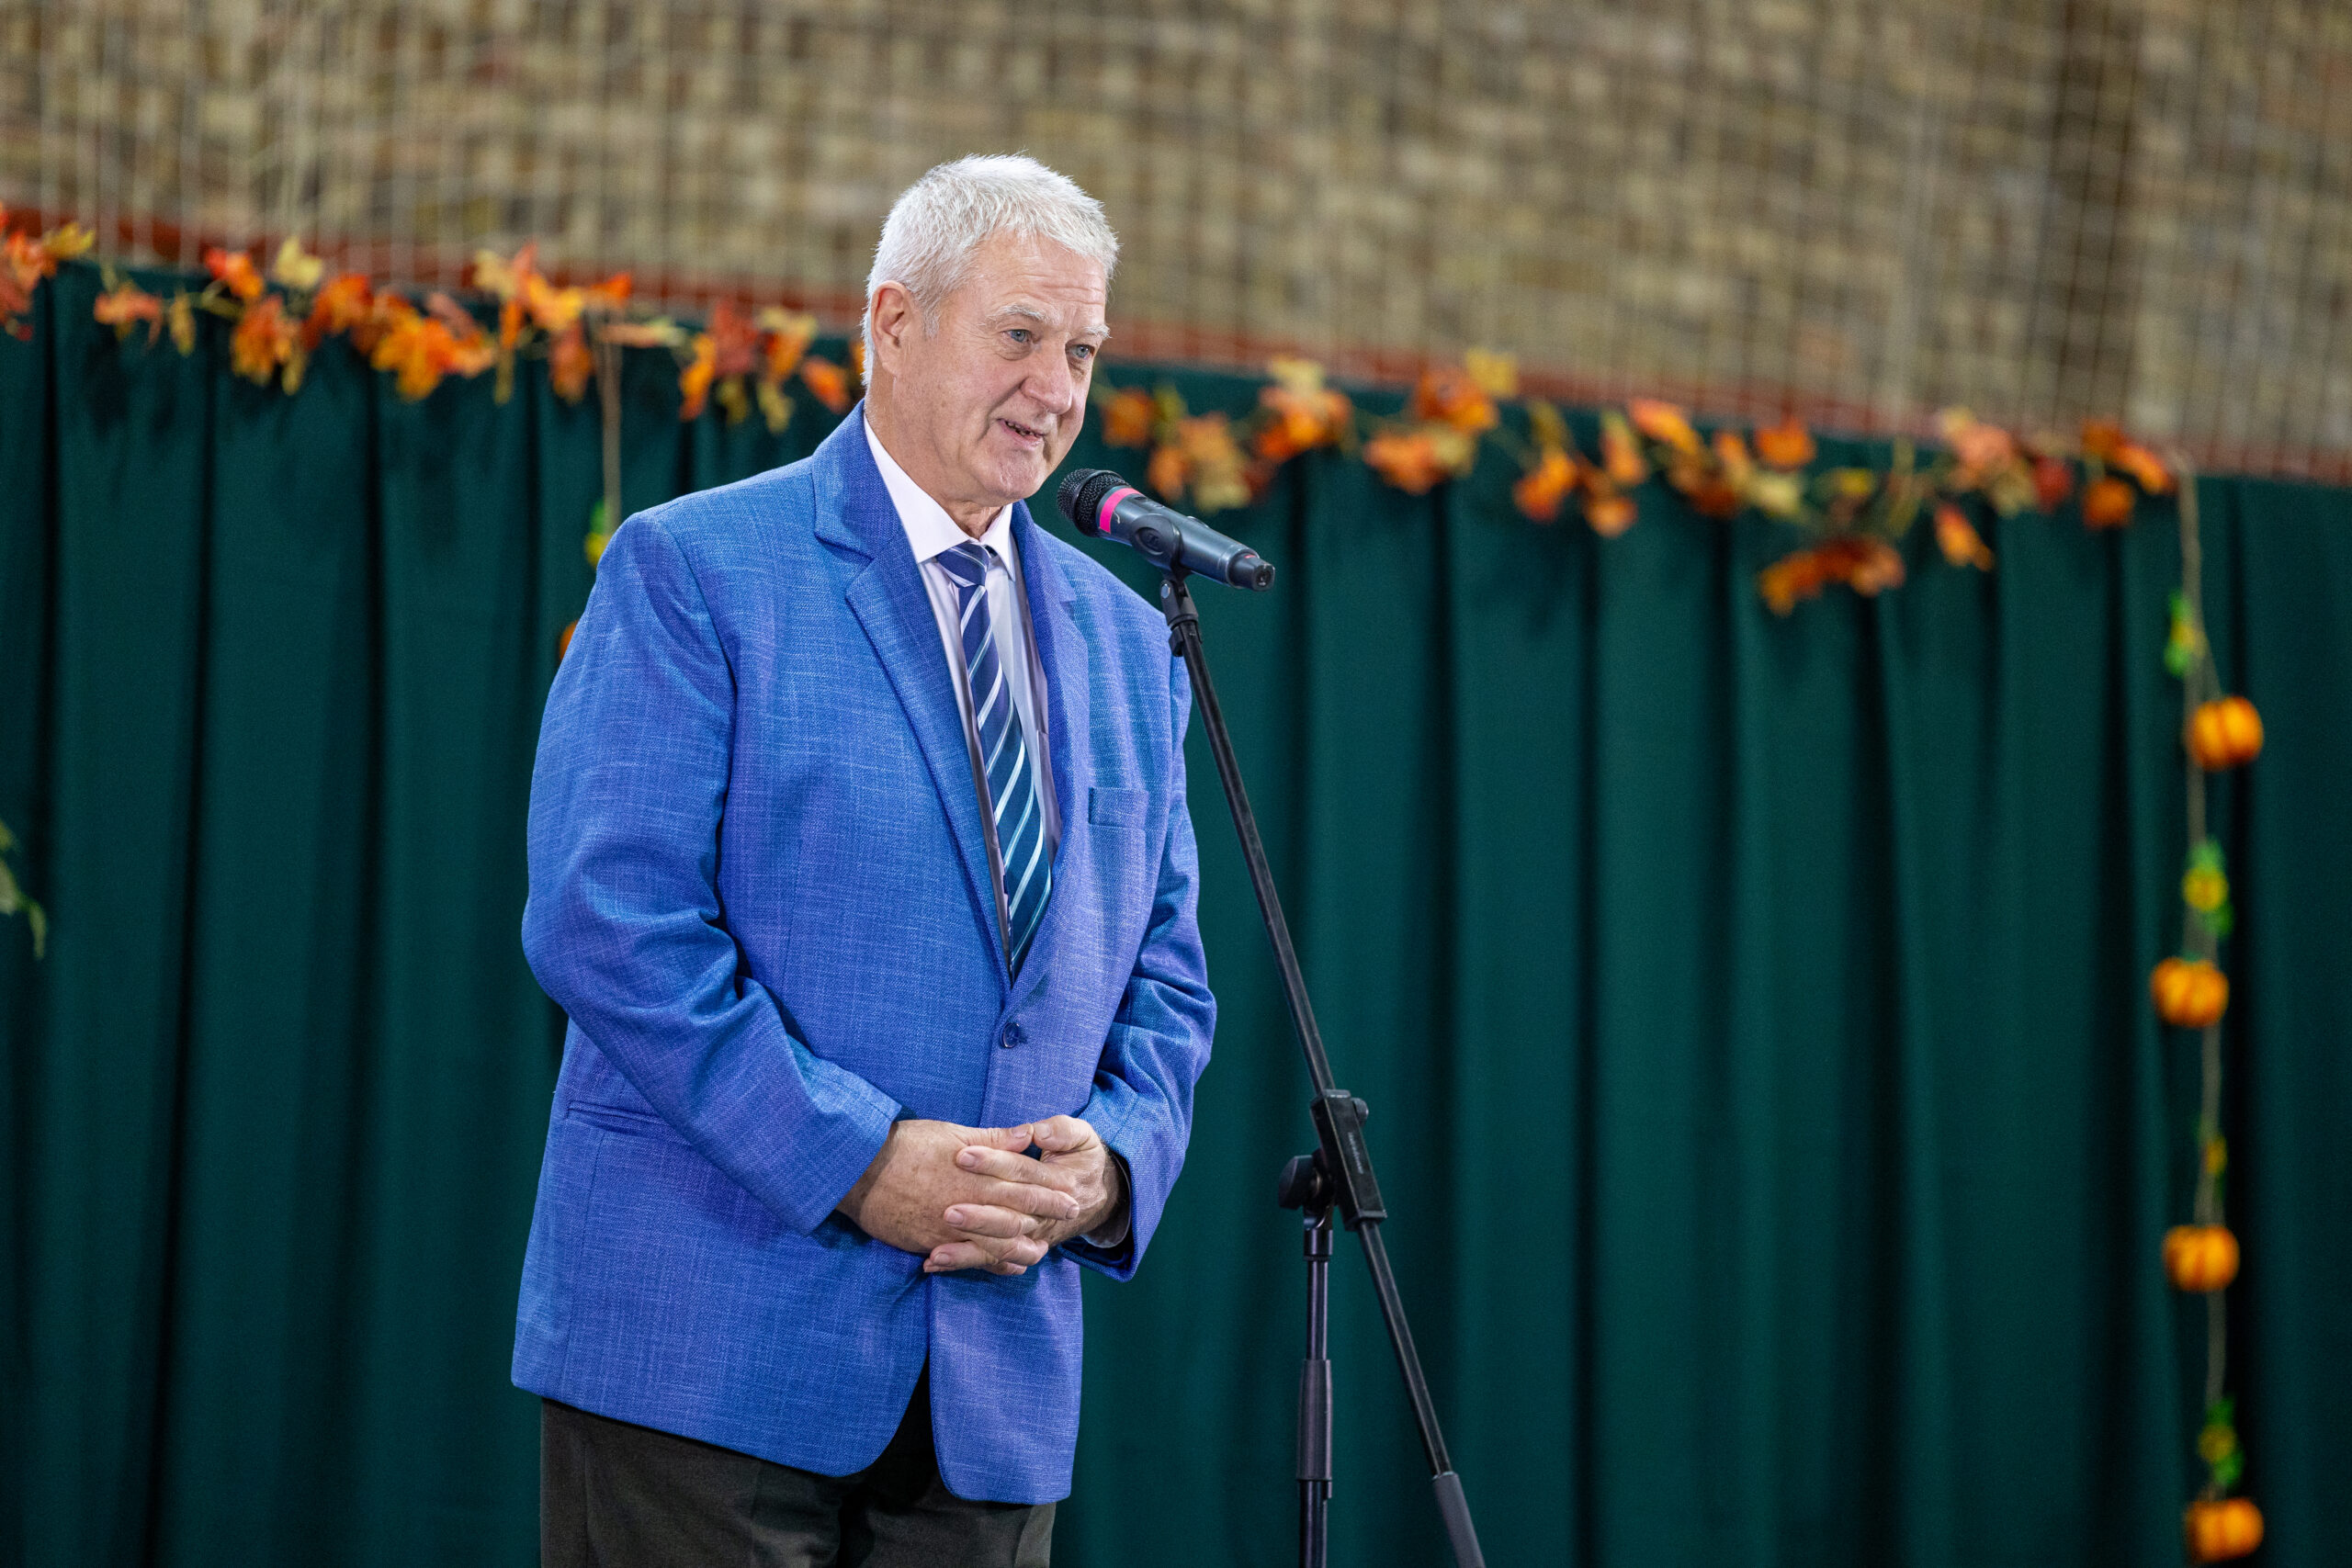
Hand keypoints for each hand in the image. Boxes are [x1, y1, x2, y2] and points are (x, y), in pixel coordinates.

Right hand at [835, 1120, 1080, 1271]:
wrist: (857, 1170)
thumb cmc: (904, 1144)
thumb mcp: (950, 1133)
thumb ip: (991, 1139)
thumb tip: (1025, 1135)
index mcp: (974, 1172)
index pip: (1021, 1182)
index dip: (1048, 1188)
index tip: (1071, 1190)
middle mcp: (966, 1202)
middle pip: (1015, 1213)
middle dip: (1045, 1215)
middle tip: (1070, 1217)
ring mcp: (949, 1226)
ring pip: (995, 1242)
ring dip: (1022, 1246)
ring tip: (1043, 1250)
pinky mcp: (930, 1242)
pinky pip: (968, 1257)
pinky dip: (991, 1263)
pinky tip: (1008, 1267)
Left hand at [924, 1115, 1124, 1274]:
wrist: (1099, 1197)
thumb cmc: (1083, 1159)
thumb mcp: (1082, 1137)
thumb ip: (1062, 1131)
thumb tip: (1036, 1133)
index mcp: (1059, 1182)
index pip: (1022, 1171)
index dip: (993, 1162)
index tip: (962, 1155)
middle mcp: (1045, 1215)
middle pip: (1009, 1217)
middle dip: (977, 1216)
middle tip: (946, 1211)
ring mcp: (1032, 1236)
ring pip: (1000, 1248)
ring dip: (967, 1252)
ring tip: (936, 1252)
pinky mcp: (1020, 1248)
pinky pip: (993, 1261)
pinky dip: (965, 1263)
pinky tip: (935, 1262)